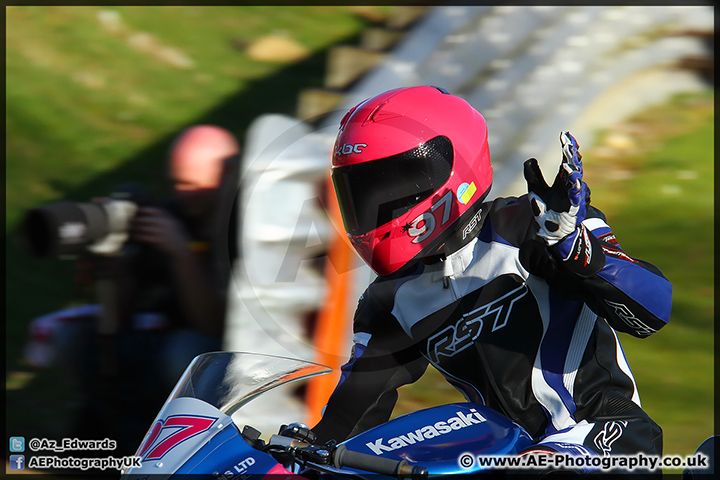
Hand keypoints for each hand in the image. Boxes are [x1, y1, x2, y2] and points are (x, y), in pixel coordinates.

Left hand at [130, 207, 190, 256]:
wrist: (182, 248)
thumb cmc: (176, 236)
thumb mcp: (174, 225)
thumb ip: (165, 220)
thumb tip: (154, 216)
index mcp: (169, 219)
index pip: (156, 211)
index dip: (146, 210)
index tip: (139, 210)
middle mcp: (166, 224)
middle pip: (148, 219)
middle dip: (138, 220)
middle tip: (131, 220)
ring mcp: (163, 232)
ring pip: (146, 228)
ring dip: (137, 228)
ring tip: (131, 229)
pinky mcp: (159, 240)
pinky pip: (146, 237)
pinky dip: (140, 236)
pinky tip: (135, 236)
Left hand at [524, 131, 588, 245]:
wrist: (552, 231)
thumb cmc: (546, 210)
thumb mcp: (536, 189)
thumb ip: (533, 175)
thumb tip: (529, 159)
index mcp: (562, 180)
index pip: (566, 160)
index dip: (566, 148)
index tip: (565, 135)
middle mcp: (569, 186)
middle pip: (573, 166)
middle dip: (571, 154)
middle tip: (569, 141)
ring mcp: (573, 196)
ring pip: (575, 179)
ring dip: (573, 167)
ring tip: (569, 156)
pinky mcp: (573, 207)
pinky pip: (575, 195)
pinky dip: (574, 186)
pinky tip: (572, 177)